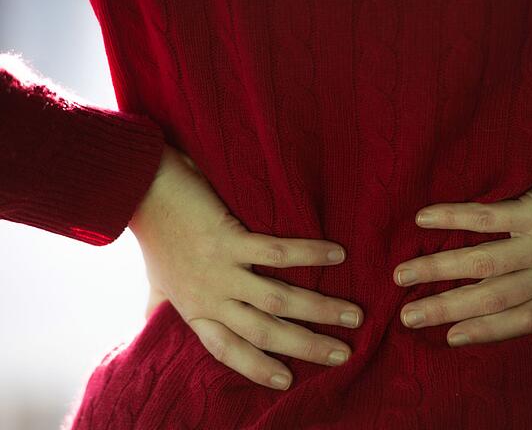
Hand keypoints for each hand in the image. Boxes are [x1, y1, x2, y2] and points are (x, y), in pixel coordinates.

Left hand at [128, 144, 364, 389]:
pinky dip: (309, 255)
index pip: (230, 350)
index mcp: (196, 311)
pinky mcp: (227, 239)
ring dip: (319, 309)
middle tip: (343, 354)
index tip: (288, 382)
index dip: (258, 369)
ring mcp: (220, 270)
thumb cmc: (155, 237)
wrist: (137, 191)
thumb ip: (162, 306)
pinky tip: (337, 255)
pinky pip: (275, 253)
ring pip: (277, 300)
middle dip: (307, 346)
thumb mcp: (157, 283)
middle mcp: (210, 298)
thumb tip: (151, 326)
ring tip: (353, 314)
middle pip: (265, 332)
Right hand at [392, 111, 531, 346]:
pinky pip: (487, 220)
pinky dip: (451, 219)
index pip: (523, 319)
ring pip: (482, 265)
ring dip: (436, 270)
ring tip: (401, 275)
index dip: (484, 332)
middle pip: (493, 299)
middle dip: (444, 310)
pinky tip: (423, 220)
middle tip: (406, 317)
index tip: (448, 338)